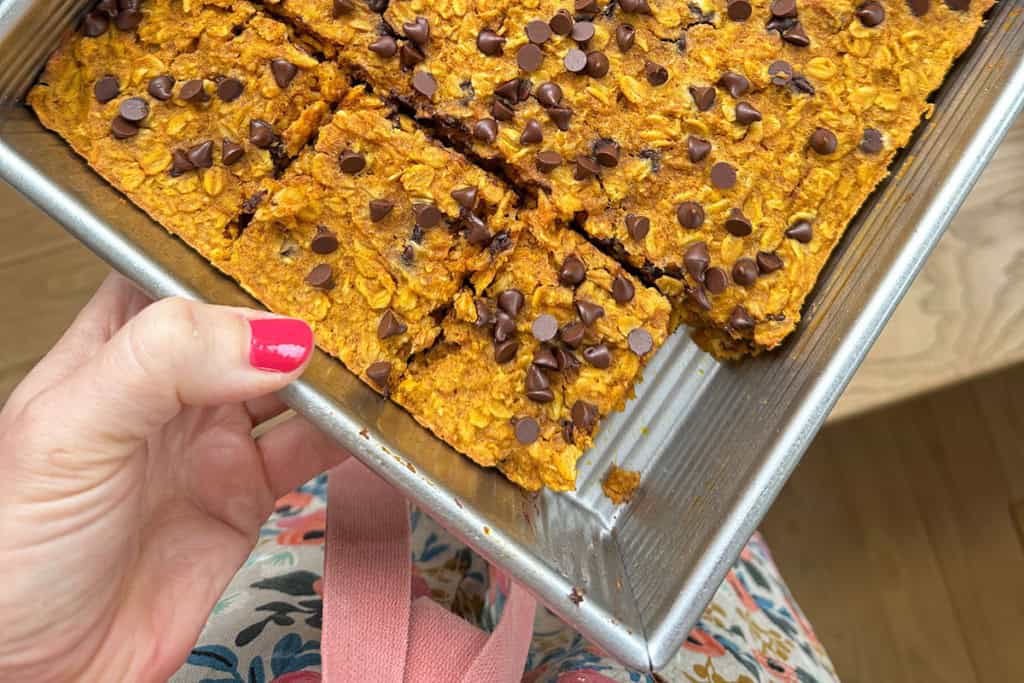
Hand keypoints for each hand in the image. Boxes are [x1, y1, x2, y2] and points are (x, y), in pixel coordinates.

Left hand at [0, 273, 348, 681]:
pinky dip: (348, 436)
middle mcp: (171, 385)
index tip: (301, 234)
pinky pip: (311, 451)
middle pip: (250, 325)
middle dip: (304, 306)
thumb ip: (162, 364)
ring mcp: (214, 438)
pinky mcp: (249, 493)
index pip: (181, 272)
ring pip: (291, 384)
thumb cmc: (16, 547)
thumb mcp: (72, 432)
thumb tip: (273, 336)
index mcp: (115, 348)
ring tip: (381, 350)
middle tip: (366, 288)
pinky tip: (373, 419)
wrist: (39, 668)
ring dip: (334, 371)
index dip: (237, 250)